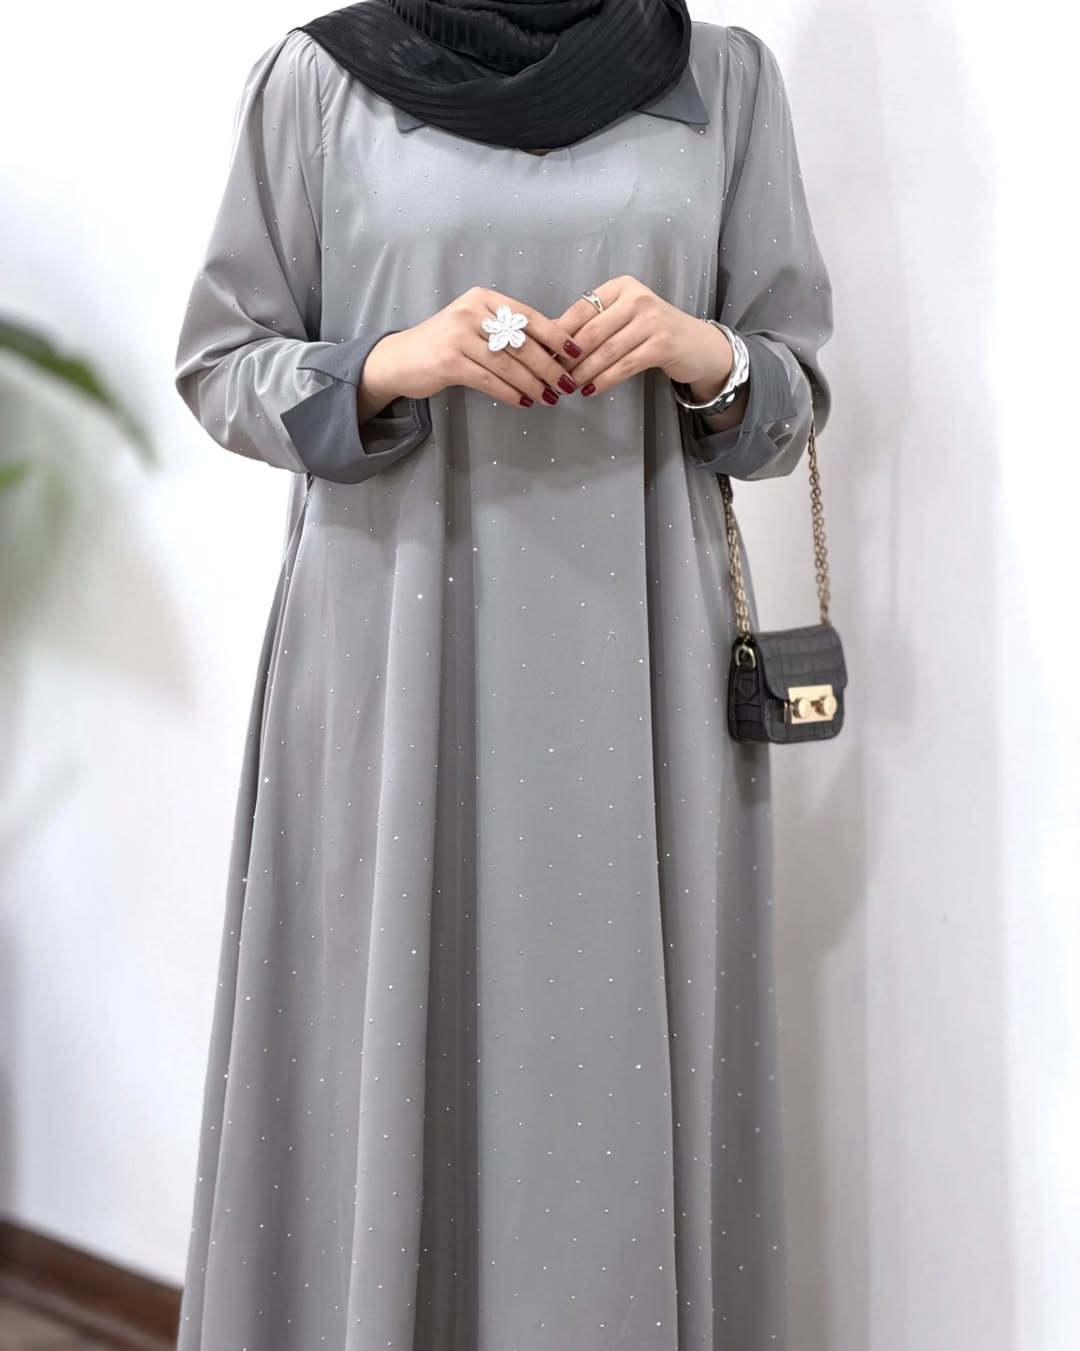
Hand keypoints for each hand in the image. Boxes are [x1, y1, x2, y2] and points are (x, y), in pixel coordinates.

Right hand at [370, 286, 585, 409]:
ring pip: (508, 364)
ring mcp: (458, 335)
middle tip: (566, 385)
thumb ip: (505, 333)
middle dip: (548, 367)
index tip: (575, 354)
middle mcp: (471, 312)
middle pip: (521, 342)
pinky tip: (524, 402)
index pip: (528, 316)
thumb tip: (552, 352)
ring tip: (549, 398)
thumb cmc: (445, 345)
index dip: (555, 336)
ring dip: (533, 384)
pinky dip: (510, 393)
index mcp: (483, 299)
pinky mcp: (449, 361)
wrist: (400, 359)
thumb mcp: (475, 327)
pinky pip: (489, 381)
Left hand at [549, 275, 733, 397]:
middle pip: (591, 332)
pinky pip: (624, 366)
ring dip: (584, 372)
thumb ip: (592, 323)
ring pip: (606, 351)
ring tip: (569, 386)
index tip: (545, 354)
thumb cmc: (653, 332)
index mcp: (622, 286)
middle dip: (569, 357)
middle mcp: (637, 298)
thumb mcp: (623, 318)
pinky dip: (604, 380)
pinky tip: (591, 390)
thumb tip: (550, 337)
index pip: (582, 309)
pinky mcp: (662, 345)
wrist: (697, 346)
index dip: (560, 334)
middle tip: (554, 375)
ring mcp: (652, 321)